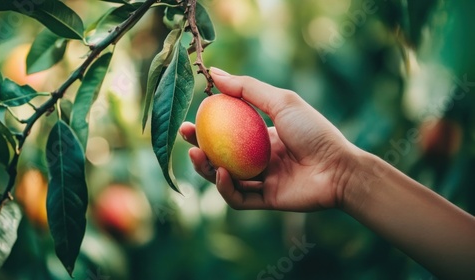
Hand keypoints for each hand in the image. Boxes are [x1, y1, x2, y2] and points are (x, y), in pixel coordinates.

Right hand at [180, 68, 355, 210]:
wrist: (339, 167)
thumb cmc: (314, 130)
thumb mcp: (281, 101)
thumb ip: (248, 89)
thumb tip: (214, 73)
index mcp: (262, 136)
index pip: (226, 132)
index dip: (205, 127)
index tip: (190, 119)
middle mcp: (259, 158)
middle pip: (220, 156)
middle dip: (198, 149)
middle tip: (186, 139)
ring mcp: (261, 180)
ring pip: (224, 179)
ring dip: (206, 169)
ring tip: (197, 156)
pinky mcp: (265, 200)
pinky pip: (238, 198)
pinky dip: (226, 188)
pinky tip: (222, 174)